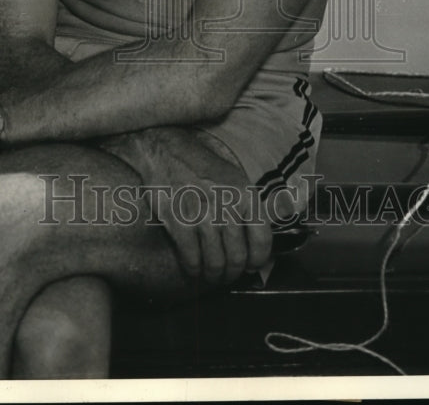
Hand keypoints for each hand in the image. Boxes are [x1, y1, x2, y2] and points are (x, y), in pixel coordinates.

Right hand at [101, 127, 271, 285]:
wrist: (165, 152)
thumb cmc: (201, 167)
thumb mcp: (235, 179)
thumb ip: (248, 211)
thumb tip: (256, 248)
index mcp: (245, 194)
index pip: (262, 241)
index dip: (258, 261)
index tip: (251, 266)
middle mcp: (227, 206)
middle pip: (237, 258)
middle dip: (233, 273)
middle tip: (227, 275)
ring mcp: (202, 215)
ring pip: (215, 263)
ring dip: (213, 275)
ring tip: (210, 274)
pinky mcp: (179, 222)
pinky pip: (192, 259)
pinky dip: (193, 269)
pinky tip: (193, 267)